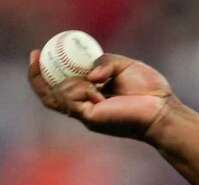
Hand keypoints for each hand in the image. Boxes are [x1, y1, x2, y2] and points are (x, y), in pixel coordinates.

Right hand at [27, 51, 176, 141]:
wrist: (162, 109)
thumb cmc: (149, 90)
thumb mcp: (123, 65)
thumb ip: (103, 62)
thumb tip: (90, 75)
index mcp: (91, 96)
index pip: (58, 87)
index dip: (43, 73)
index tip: (38, 52)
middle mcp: (85, 108)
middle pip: (48, 97)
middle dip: (36, 77)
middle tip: (35, 55)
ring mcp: (87, 115)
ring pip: (58, 96)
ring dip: (71, 82)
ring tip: (97, 81)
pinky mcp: (91, 119)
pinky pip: (72, 100)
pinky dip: (79, 89)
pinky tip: (97, 88)